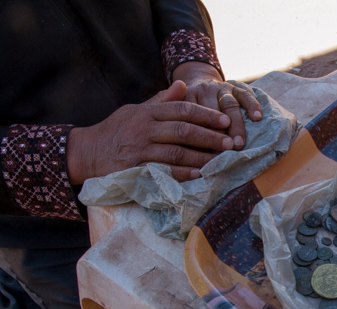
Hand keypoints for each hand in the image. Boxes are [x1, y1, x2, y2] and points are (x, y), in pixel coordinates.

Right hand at [67, 81, 234, 182]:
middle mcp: (144, 129)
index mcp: (147, 113)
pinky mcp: (135, 169)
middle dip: (209, 136)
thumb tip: (182, 85)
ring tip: (220, 160)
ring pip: (176, 152)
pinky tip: (199, 174)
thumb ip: (161, 101)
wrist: (86, 153)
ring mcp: (139, 150)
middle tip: (229, 143)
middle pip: (183, 130)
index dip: (205, 115)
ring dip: (201, 156)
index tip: (225, 121)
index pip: (181, 109)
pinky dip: (182, 173)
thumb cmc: (116, 131)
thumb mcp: (136, 110)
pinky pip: (164, 171)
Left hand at [172, 62, 261, 148]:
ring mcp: (221, 88)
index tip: (204, 156)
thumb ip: (180, 129)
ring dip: (235, 126)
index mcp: (186, 98)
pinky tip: (257, 118)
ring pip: (229, 105)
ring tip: (239, 144)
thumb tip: (185, 155)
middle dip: (217, 134)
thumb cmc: (189, 111)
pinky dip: (252, 105)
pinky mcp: (235, 87)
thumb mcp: (178, 114)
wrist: (199, 83)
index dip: (198, 136)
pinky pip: (245, 94)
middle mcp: (203, 90)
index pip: (192, 117)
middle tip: (223, 152)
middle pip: (211, 112)